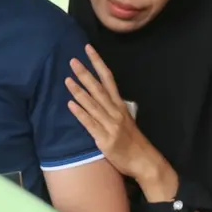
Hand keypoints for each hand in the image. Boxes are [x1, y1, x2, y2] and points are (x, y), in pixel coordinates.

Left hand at [66, 45, 177, 201]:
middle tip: (73, 61)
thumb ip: (112, 110)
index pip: (109, 79)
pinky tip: (71, 105)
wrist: (144, 161)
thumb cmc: (133, 142)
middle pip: (99, 89)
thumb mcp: (125, 121)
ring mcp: (110, 126)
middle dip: (86, 74)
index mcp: (120, 106)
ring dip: (79, 91)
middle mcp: (116, 112)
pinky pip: (91, 124)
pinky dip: (81, 113)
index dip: (98, 64)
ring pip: (93, 105)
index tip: (88, 50)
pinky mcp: (105, 139)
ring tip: (67, 79)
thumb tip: (99, 100)